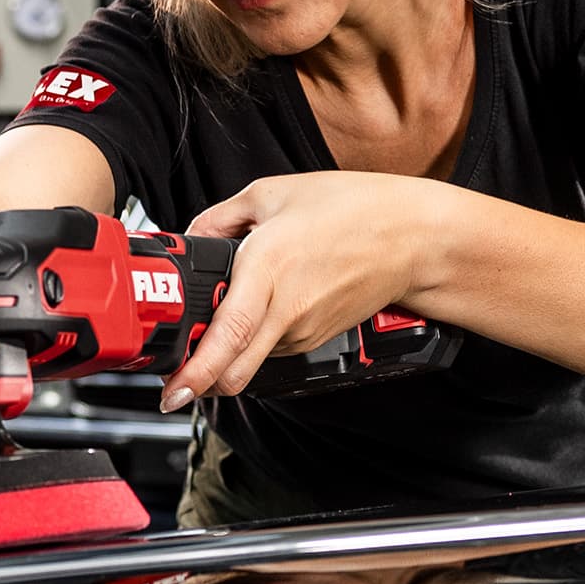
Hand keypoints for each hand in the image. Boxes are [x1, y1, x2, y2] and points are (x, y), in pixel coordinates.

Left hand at [162, 171, 456, 409]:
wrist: (413, 237)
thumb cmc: (354, 209)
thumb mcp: (272, 193)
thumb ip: (220, 218)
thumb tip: (190, 237)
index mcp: (268, 268)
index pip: (227, 336)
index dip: (196, 371)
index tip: (170, 390)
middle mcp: (285, 309)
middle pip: (234, 373)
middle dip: (198, 384)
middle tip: (173, 380)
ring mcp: (303, 330)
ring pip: (248, 360)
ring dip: (226, 352)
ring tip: (219, 317)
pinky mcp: (316, 337)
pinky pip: (271, 347)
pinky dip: (253, 339)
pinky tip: (257, 309)